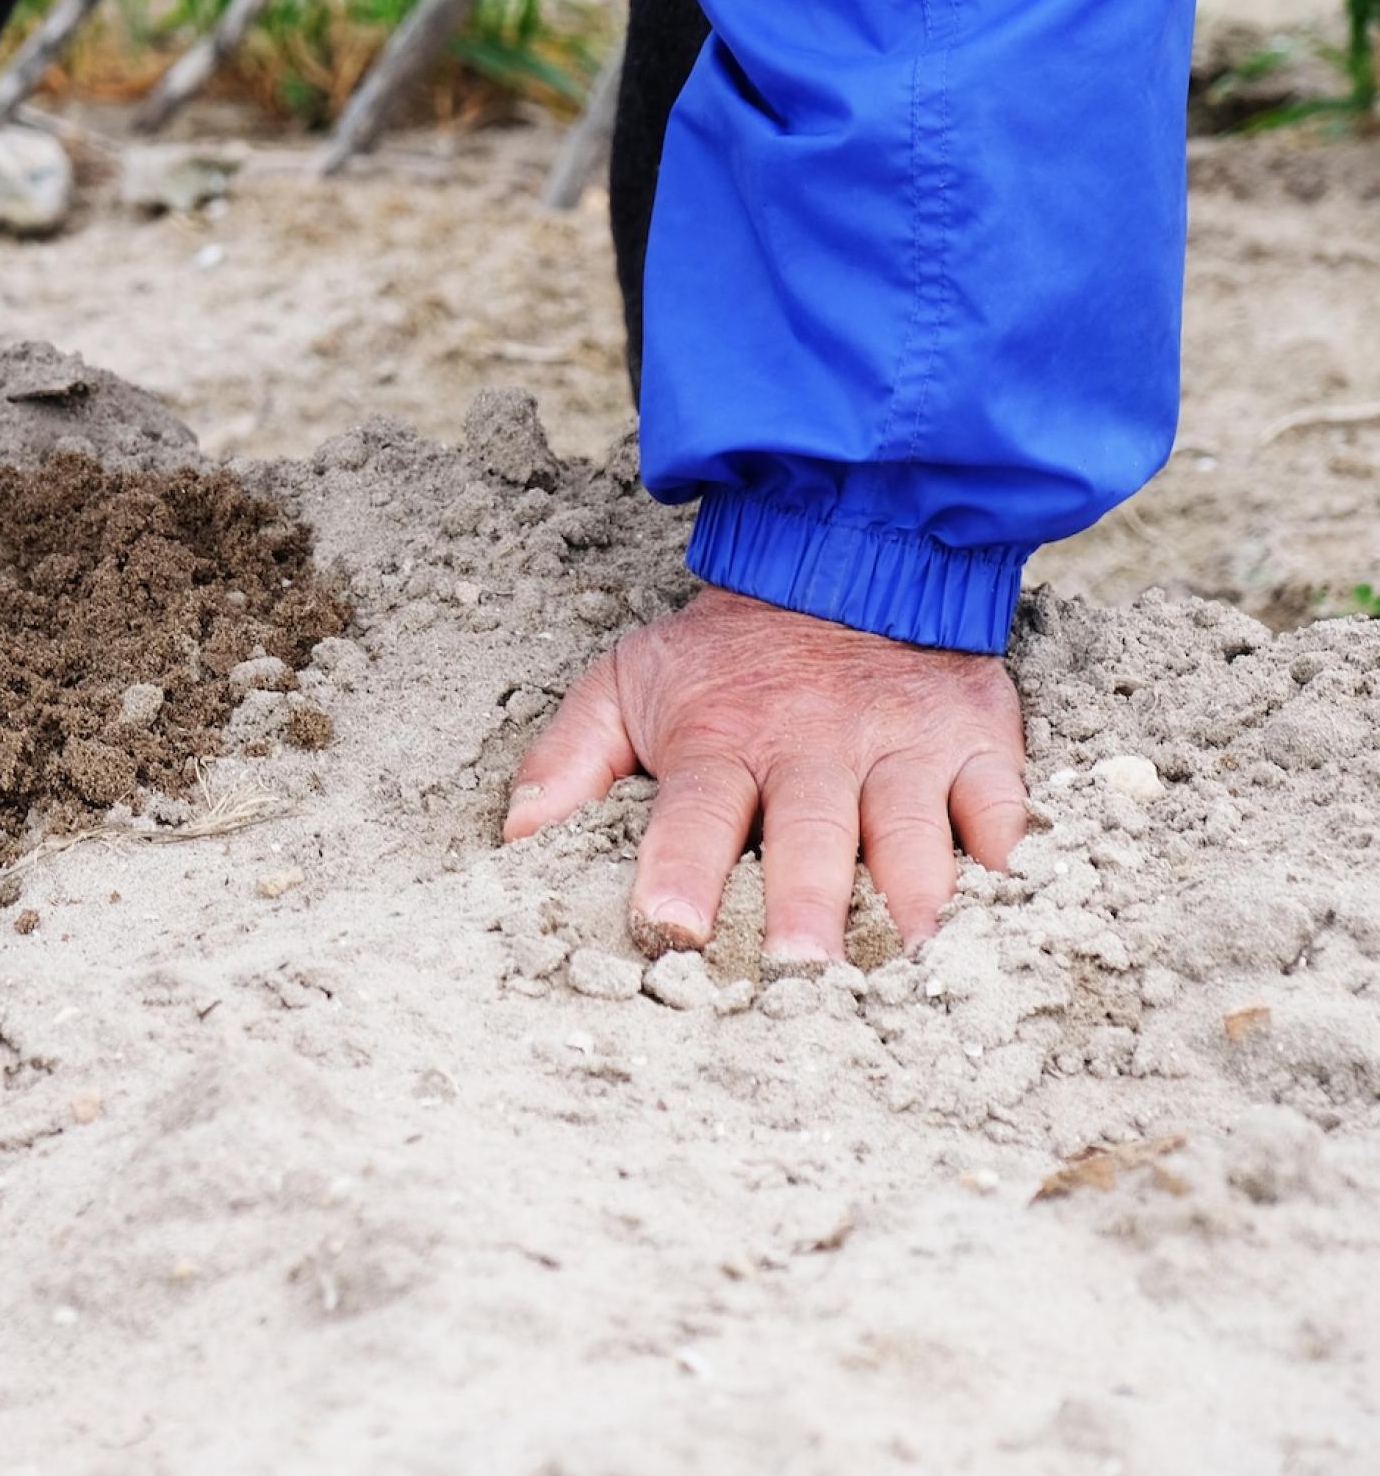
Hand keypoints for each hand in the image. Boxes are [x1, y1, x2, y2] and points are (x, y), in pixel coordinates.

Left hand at [504, 585, 1028, 963]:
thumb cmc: (726, 655)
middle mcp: (815, 745)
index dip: (680, 869)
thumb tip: (516, 839)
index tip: (668, 926)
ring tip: (915, 969)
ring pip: (913, 835)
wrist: (845, 556)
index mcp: (722, 739)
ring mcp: (902, 747)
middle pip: (811, 837)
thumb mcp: (628, 680)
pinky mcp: (977, 742)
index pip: (695, 813)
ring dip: (914, 903)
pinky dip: (1012, 859)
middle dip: (805, 906)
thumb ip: (571, 757)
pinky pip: (1004, 806)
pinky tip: (1013, 912)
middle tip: (800, 973)